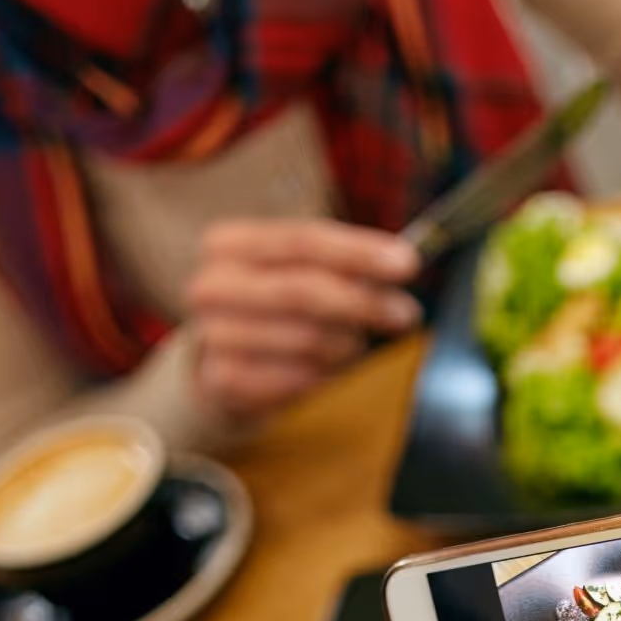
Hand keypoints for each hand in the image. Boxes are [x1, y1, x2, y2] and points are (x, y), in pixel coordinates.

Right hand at [187, 219, 421, 421]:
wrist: (223, 363)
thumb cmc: (276, 308)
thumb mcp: (303, 273)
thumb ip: (346, 266)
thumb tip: (402, 262)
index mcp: (229, 244)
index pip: (302, 240)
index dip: (358, 251)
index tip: (408, 262)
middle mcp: (213, 285)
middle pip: (304, 291)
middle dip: (364, 303)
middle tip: (406, 313)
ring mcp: (213, 334)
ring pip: (308, 340)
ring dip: (347, 346)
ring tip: (354, 345)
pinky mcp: (225, 380)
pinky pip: (300, 379)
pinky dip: (326, 375)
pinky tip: (328, 369)